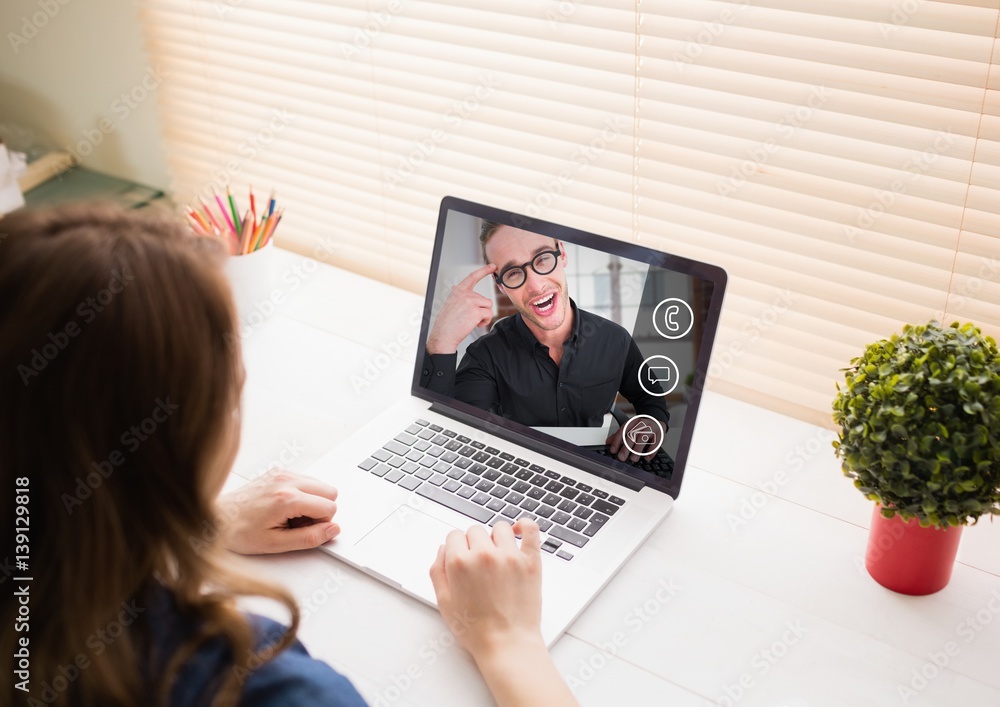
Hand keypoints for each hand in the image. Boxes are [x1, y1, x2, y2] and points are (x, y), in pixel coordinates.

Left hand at [216, 469, 339, 553]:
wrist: (216, 518)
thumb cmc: (239, 532)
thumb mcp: (276, 544)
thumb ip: (309, 538)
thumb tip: (332, 531)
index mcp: (287, 499)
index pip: (329, 507)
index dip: (321, 524)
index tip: (303, 530)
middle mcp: (286, 481)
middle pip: (330, 491)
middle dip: (320, 510)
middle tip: (298, 523)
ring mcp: (281, 473)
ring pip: (319, 484)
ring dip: (312, 501)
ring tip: (289, 515)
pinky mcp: (278, 472)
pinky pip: (305, 480)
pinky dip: (302, 494)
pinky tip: (285, 506)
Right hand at [426, 264, 496, 353]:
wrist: (443, 335)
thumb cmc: (447, 323)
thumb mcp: (451, 304)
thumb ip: (461, 297)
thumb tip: (468, 294)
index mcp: (458, 291)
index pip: (473, 277)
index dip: (484, 271)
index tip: (492, 266)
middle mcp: (464, 294)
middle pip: (484, 299)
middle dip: (480, 310)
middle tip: (468, 317)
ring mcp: (471, 301)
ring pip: (488, 306)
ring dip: (483, 315)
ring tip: (471, 321)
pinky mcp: (477, 310)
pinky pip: (489, 314)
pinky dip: (485, 321)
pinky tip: (476, 324)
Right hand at [429, 519, 541, 658]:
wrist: (507, 644)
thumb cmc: (476, 629)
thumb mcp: (444, 602)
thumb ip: (437, 571)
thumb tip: (442, 550)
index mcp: (460, 563)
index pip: (454, 535)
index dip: (456, 546)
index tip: (461, 555)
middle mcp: (484, 555)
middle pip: (475, 530)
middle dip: (473, 543)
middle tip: (478, 562)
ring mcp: (510, 556)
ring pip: (500, 527)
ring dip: (496, 537)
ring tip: (497, 553)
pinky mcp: (531, 561)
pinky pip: (531, 529)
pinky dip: (525, 525)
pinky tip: (519, 531)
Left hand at [606, 416, 664, 462]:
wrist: (657, 420)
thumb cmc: (642, 427)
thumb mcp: (630, 428)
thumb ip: (619, 435)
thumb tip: (608, 442)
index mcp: (632, 422)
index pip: (622, 431)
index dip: (617, 441)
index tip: (613, 451)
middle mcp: (641, 424)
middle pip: (632, 435)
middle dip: (626, 447)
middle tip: (621, 457)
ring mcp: (651, 428)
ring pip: (643, 438)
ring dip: (638, 450)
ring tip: (633, 459)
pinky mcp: (660, 433)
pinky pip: (656, 443)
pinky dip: (651, 451)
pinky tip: (647, 458)